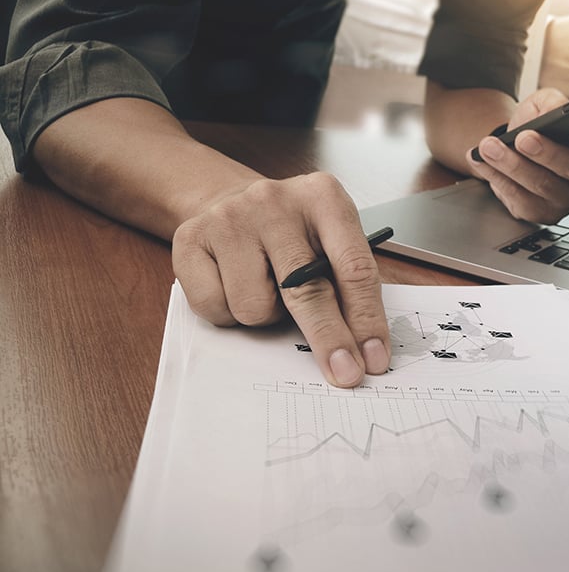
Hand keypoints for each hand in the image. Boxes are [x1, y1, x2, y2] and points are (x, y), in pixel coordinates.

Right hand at [172, 172, 389, 387]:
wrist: (229, 197)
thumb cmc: (291, 229)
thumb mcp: (330, 237)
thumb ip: (347, 281)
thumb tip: (363, 347)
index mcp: (323, 198)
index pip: (354, 268)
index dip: (366, 320)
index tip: (374, 359)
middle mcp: (276, 202)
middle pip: (307, 289)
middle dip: (329, 339)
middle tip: (345, 373)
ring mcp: (230, 218)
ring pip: (255, 307)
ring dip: (266, 316)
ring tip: (268, 289)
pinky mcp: (190, 239)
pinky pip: (214, 307)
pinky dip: (229, 313)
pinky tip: (235, 286)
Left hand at [466, 88, 568, 222]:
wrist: (512, 144)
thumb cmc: (537, 123)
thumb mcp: (544, 102)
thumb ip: (553, 101)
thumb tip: (557, 108)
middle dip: (548, 153)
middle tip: (523, 138)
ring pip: (545, 186)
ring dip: (514, 165)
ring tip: (490, 147)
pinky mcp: (544, 213)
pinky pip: (522, 200)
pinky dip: (499, 179)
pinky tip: (484, 163)